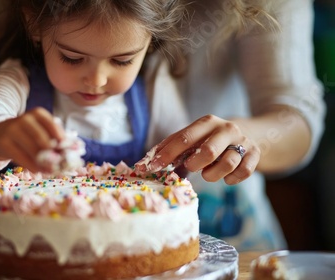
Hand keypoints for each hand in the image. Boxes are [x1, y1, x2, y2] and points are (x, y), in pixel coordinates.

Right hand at [0, 107, 64, 172]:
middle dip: (53, 153)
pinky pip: (22, 158)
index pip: (52, 125)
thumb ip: (53, 137)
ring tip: (51, 170)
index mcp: (37, 113)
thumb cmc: (26, 134)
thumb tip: (71, 151)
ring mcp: (12, 130)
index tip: (68, 150)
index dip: (61, 138)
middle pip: (42, 139)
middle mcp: (25, 119)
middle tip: (61, 165)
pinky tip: (38, 170)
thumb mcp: (39, 129)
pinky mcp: (4, 143)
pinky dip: (32, 166)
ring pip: (32, 150)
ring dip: (44, 163)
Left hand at [136, 115, 259, 184]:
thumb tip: (144, 164)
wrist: (249, 133)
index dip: (166, 155)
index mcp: (206, 122)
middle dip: (195, 165)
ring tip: (208, 173)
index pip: (183, 138)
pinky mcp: (255, 154)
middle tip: (191, 167)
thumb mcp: (192, 138)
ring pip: (228, 163)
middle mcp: (226, 128)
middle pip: (208, 151)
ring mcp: (243, 141)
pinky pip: (244, 172)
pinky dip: (232, 179)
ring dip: (213, 175)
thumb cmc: (210, 139)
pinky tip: (226, 177)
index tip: (151, 167)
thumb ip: (170, 148)